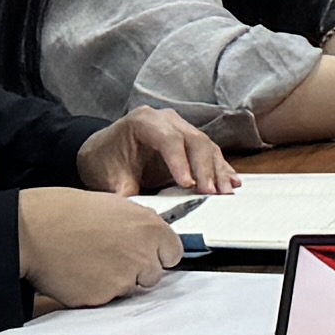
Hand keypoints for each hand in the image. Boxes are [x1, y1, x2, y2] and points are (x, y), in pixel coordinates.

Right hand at [16, 189, 186, 310]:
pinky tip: (79, 272)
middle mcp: (143, 256)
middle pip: (154, 274)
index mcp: (150, 228)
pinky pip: (106, 299)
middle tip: (110, 255)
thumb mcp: (112, 204)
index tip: (144, 251)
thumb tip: (148, 234)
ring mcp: (123, 280)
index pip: (173, 253)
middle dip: (137, 269)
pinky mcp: (102, 298)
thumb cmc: (66, 211)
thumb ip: (137, 222)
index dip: (157, 253)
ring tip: (90, 260)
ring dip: (117, 280)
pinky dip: (96, 290)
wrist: (32, 230)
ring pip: (130, 288)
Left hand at [81, 108, 228, 199]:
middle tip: (211, 193)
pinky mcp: (190, 141)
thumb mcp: (110, 178)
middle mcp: (166, 120)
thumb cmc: (106, 162)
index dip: (180, 162)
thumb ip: (125, 193)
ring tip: (226, 191)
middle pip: (194, 140)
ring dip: (218, 170)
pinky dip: (221, 168)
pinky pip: (210, 152)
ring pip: (206, 145)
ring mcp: (181, 128)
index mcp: (144, 122)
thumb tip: (140, 214)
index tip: (187, 185)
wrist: (102, 153)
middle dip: (205, 168)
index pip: (168, 139)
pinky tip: (232, 182)